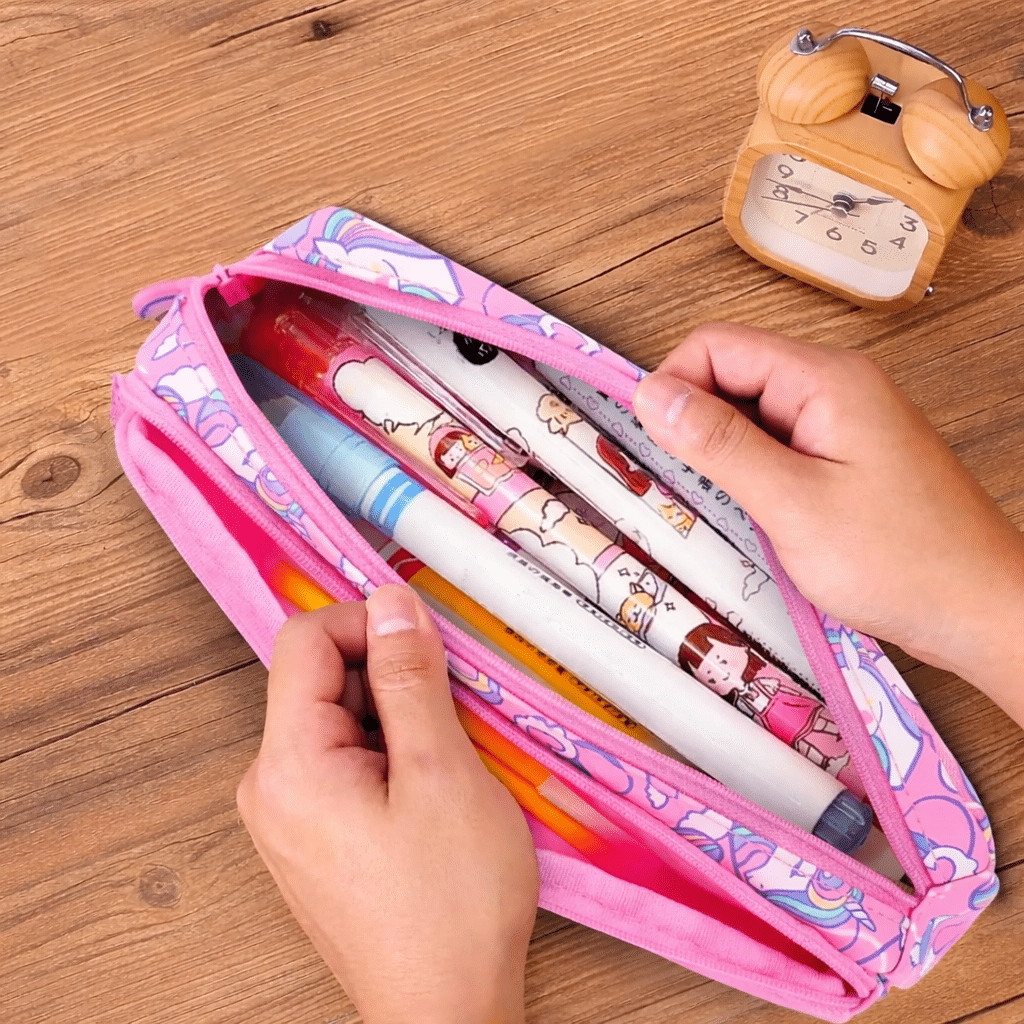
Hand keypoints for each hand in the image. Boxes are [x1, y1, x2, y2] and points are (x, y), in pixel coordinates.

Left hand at [237, 585, 539, 1023]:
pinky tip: (432, 790)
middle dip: (389, 676)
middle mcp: (271, 786)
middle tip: (451, 710)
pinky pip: (346, 761)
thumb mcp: (440, 773)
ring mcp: (290, 814)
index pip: (304, 640)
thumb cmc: (449, 905)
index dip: (367, 624)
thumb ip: (410, 679)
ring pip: (342, 720)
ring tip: (447, 761)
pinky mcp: (315, 835)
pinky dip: (391, 753)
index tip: (426, 643)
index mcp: (288, 765)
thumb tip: (392, 604)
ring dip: (398, 717)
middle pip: (321, 679)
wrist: (446, 1012)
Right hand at [633, 322, 1023, 726]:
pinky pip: (777, 447)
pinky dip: (752, 474)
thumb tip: (652, 394)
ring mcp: (842, 423)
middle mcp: (835, 388)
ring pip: (751, 415)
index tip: (652, 441)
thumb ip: (718, 443)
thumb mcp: (793, 502)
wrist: (982, 611)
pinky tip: (758, 515)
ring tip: (730, 507)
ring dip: (723, 454)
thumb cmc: (903, 562)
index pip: (717, 346)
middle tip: (689, 485)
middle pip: (732, 375)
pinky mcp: (844, 458)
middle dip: (696, 423)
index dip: (673, 385)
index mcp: (826, 380)